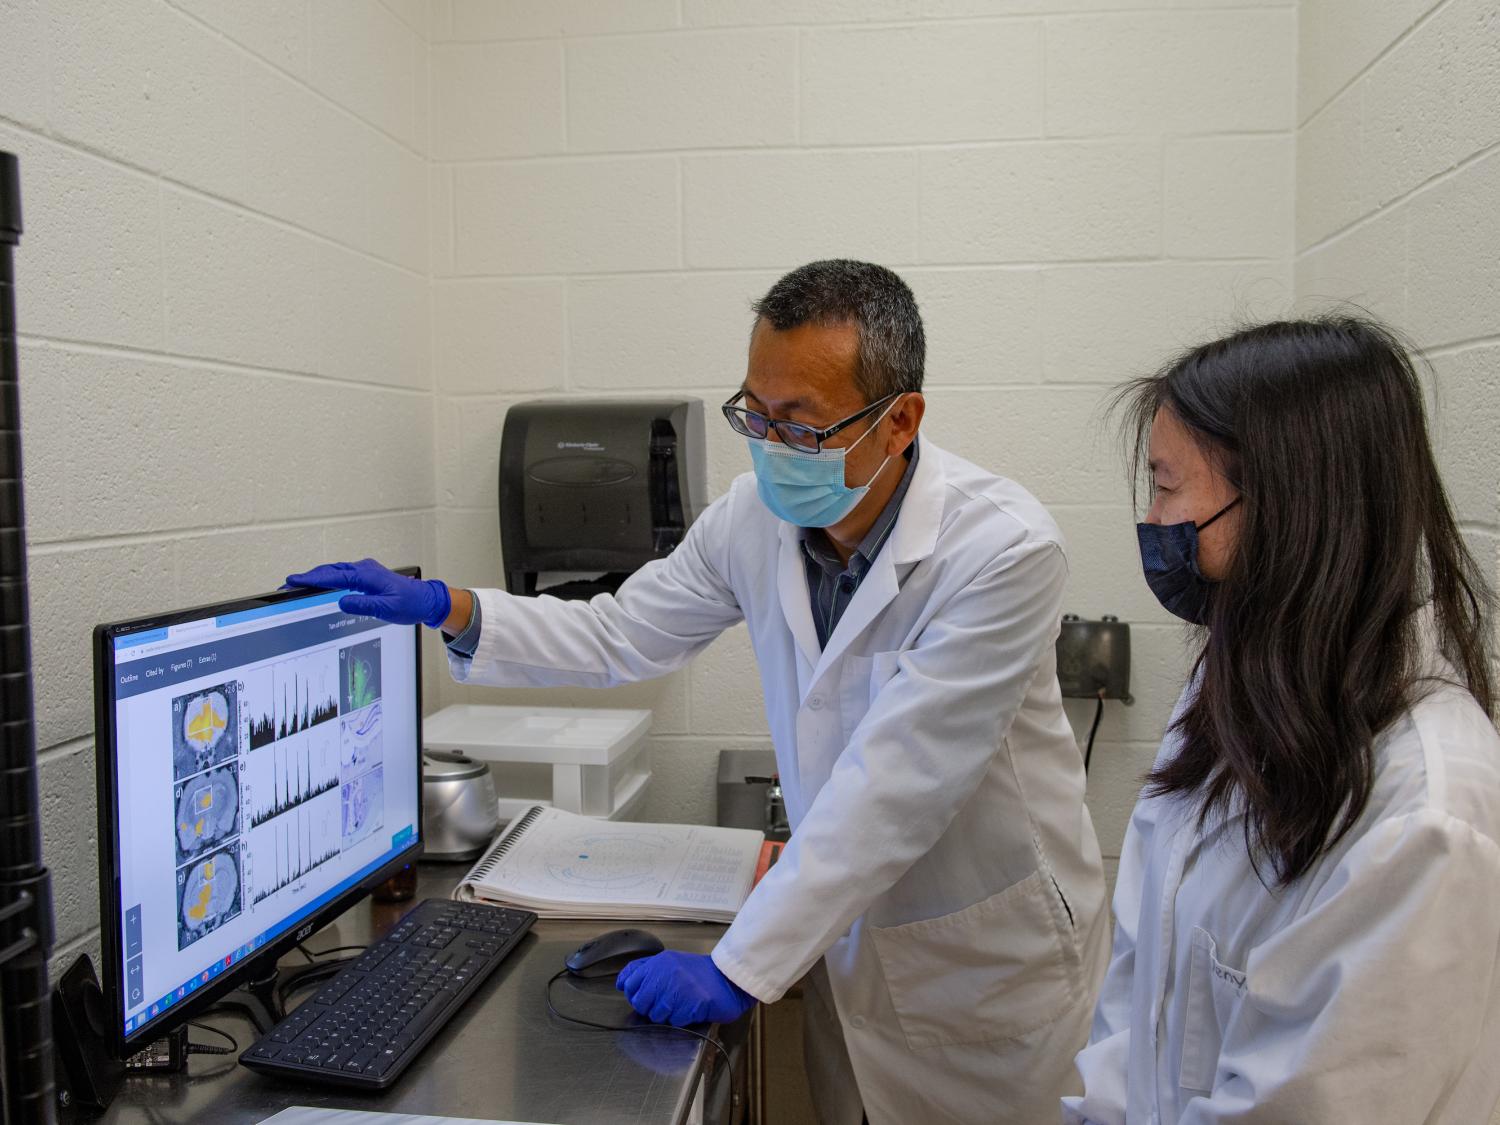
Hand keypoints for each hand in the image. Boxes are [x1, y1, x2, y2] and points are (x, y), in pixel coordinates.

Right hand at [284, 558, 451, 628]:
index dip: (312, 579)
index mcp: (368, 575)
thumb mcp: (387, 608)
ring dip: (317, 576)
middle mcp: (365, 569)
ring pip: (336, 571)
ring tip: (298, 583)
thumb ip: (364, 605)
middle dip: (308, 576)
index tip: (294, 580)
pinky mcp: (367, 576)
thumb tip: (342, 601)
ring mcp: (366, 571)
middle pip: (331, 571)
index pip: (334, 576)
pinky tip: (321, 583)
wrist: (425, 600)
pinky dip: (328, 578)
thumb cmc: (410, 603)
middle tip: (288, 583)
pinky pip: (343, 574)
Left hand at [616, 951, 755, 1026]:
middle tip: (665, 1004)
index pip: (629, 981)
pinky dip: (682, 1019)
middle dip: (649, 1008)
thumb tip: (623, 982)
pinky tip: (691, 1009)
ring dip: (667, 1015)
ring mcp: (677, 990)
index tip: (644, 997)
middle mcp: (664, 974)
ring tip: (682, 1004)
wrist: (728, 979)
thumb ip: (647, 970)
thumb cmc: (701, 974)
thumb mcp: (671, 963)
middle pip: (639, 1002)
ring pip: (655, 1015)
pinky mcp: (689, 1006)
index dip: (633, 993)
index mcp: (659, 963)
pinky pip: (674, 1021)